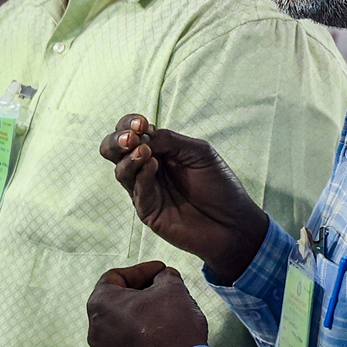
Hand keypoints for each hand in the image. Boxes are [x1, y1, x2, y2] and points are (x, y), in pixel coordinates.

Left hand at [87, 262, 209, 346]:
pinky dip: (142, 329)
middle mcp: (95, 327)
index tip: (161, 270)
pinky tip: (164, 328)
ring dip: (143, 310)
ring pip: (122, 319)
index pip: (115, 276)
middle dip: (142, 289)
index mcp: (99, 304)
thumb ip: (164, 275)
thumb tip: (163, 277)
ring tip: (166, 306)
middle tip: (163, 286)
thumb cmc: (172, 326)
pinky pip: (127, 338)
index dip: (141, 270)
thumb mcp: (172, 287)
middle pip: (117, 298)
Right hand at [98, 115, 269, 282]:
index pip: (131, 131)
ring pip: (121, 171)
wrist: (232, 222)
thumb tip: (141, 136)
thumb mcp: (198, 152)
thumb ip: (169, 140)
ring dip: (129, 158)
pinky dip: (142, 177)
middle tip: (130, 137)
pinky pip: (136, 192)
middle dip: (117, 140)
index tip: (141, 123)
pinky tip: (152, 166)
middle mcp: (146, 168)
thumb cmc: (218, 185)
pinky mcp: (147, 211)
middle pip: (113, 150)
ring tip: (145, 151)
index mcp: (158, 149)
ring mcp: (145, 190)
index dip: (129, 124)